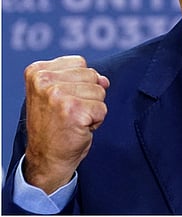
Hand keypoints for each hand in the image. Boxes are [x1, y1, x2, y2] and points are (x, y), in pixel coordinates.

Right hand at [22, 55, 109, 193]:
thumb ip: (80, 79)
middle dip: (88, 96)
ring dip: (92, 108)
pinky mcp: (73, 111)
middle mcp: (44, 80)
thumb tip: (104, 80)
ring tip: (74, 120)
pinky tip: (79, 128)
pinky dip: (96, 121)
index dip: (79, 83)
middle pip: (92, 75)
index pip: (80, 62)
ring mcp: (57, 95)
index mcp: (37, 71)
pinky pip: (103, 108)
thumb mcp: (59, 94)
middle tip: (69, 113)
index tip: (62, 100)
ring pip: (100, 91)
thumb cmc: (54, 126)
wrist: (47, 158)